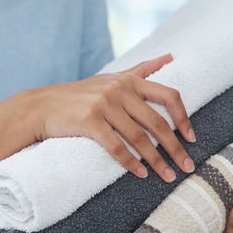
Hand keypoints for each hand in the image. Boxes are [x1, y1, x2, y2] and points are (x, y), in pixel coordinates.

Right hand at [27, 54, 195, 181]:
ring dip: (156, 160)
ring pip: (139, 138)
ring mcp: (103, 105)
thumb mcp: (110, 78)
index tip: (192, 138)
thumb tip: (169, 56)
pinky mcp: (89, 121)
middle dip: (175, 147)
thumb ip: (140, 70)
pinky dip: (130, 162)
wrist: (41, 106)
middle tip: (186, 167)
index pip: (168, 95)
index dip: (183, 118)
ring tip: (167, 176)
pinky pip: (116, 146)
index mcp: (128, 81)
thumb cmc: (79, 95)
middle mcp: (118, 90)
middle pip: (157, 122)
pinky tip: (139, 174)